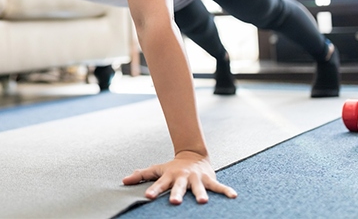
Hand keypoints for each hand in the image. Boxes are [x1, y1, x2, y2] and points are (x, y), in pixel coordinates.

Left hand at [122, 150, 236, 204]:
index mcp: (170, 176)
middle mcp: (183, 178)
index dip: (153, 190)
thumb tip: (123, 181)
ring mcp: (197, 178)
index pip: (159, 184)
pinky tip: (233, 196)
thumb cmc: (172, 168)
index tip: (147, 197)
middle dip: (177, 194)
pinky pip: (219, 187)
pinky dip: (226, 191)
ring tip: (202, 201)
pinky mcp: (209, 179)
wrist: (193, 155)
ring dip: (200, 193)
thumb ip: (142, 176)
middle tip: (174, 202)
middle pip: (179, 187)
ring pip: (199, 187)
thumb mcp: (157, 170)